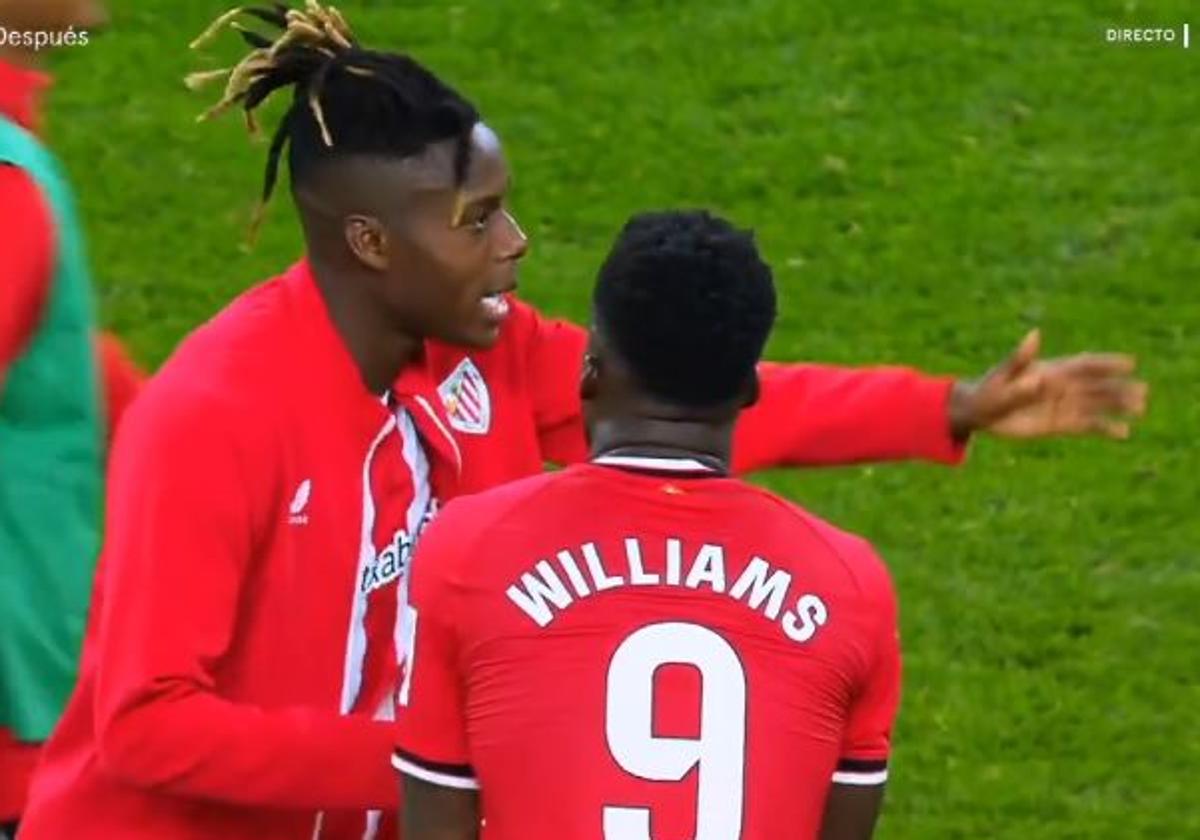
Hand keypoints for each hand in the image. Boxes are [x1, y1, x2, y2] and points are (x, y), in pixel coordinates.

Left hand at [948, 330, 1147, 440]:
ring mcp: (1061, 405)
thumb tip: (1033, 337)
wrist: (977, 413)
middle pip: (1096, 385)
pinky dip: (1104, 428)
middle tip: (1143, 391)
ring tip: (1140, 409)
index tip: (1130, 362)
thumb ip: (1019, 361)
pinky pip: (1086, 425)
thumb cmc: (986, 391)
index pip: (1083, 365)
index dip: (1106, 363)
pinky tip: (1123, 433)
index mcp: (1050, 371)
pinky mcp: (1058, 424)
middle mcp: (1060, 387)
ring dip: (1117, 406)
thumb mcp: (1001, 376)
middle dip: (1119, 387)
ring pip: (1095, 405)